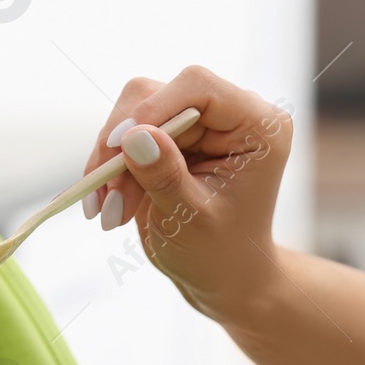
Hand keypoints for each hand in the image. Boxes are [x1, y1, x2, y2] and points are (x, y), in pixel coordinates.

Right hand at [81, 66, 292, 322]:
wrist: (220, 278)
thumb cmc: (220, 254)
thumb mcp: (191, 219)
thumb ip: (165, 175)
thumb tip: (134, 136)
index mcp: (258, 125)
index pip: (199, 86)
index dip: (154, 107)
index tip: (119, 144)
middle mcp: (228, 114)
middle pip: (155, 96)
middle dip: (123, 145)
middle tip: (106, 198)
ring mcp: (196, 124)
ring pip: (131, 114)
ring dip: (110, 162)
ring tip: (108, 213)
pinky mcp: (168, 137)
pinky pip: (124, 136)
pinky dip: (109, 169)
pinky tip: (107, 206)